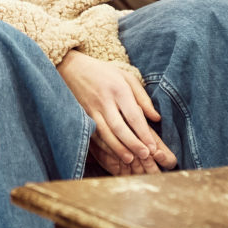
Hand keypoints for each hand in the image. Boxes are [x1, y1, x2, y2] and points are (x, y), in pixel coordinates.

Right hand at [58, 49, 175, 172]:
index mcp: (118, 89)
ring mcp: (91, 109)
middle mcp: (104, 100)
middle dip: (132, 144)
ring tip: (129, 159)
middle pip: (119, 127)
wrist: (71, 68)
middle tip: (144, 156)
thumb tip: (156, 118)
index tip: (153, 147)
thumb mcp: (126, 77)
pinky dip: (103, 146)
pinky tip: (112, 154)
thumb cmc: (104, 72)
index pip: (133, 115)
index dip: (143, 133)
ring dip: (118, 148)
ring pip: (105, 133)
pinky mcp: (82, 116)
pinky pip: (93, 134)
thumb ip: (142, 98)